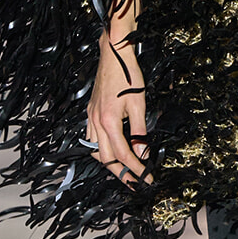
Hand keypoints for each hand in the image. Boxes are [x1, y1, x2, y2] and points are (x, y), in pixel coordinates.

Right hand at [86, 34, 150, 181]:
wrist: (113, 56)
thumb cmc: (128, 76)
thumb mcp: (139, 104)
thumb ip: (139, 131)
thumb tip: (142, 153)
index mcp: (108, 122)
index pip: (123, 155)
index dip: (136, 170)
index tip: (147, 179)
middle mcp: (96, 122)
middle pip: (106, 159)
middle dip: (121, 173)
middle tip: (136, 182)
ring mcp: (91, 118)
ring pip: (95, 151)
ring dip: (109, 163)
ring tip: (124, 170)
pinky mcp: (91, 112)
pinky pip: (91, 138)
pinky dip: (101, 149)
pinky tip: (110, 150)